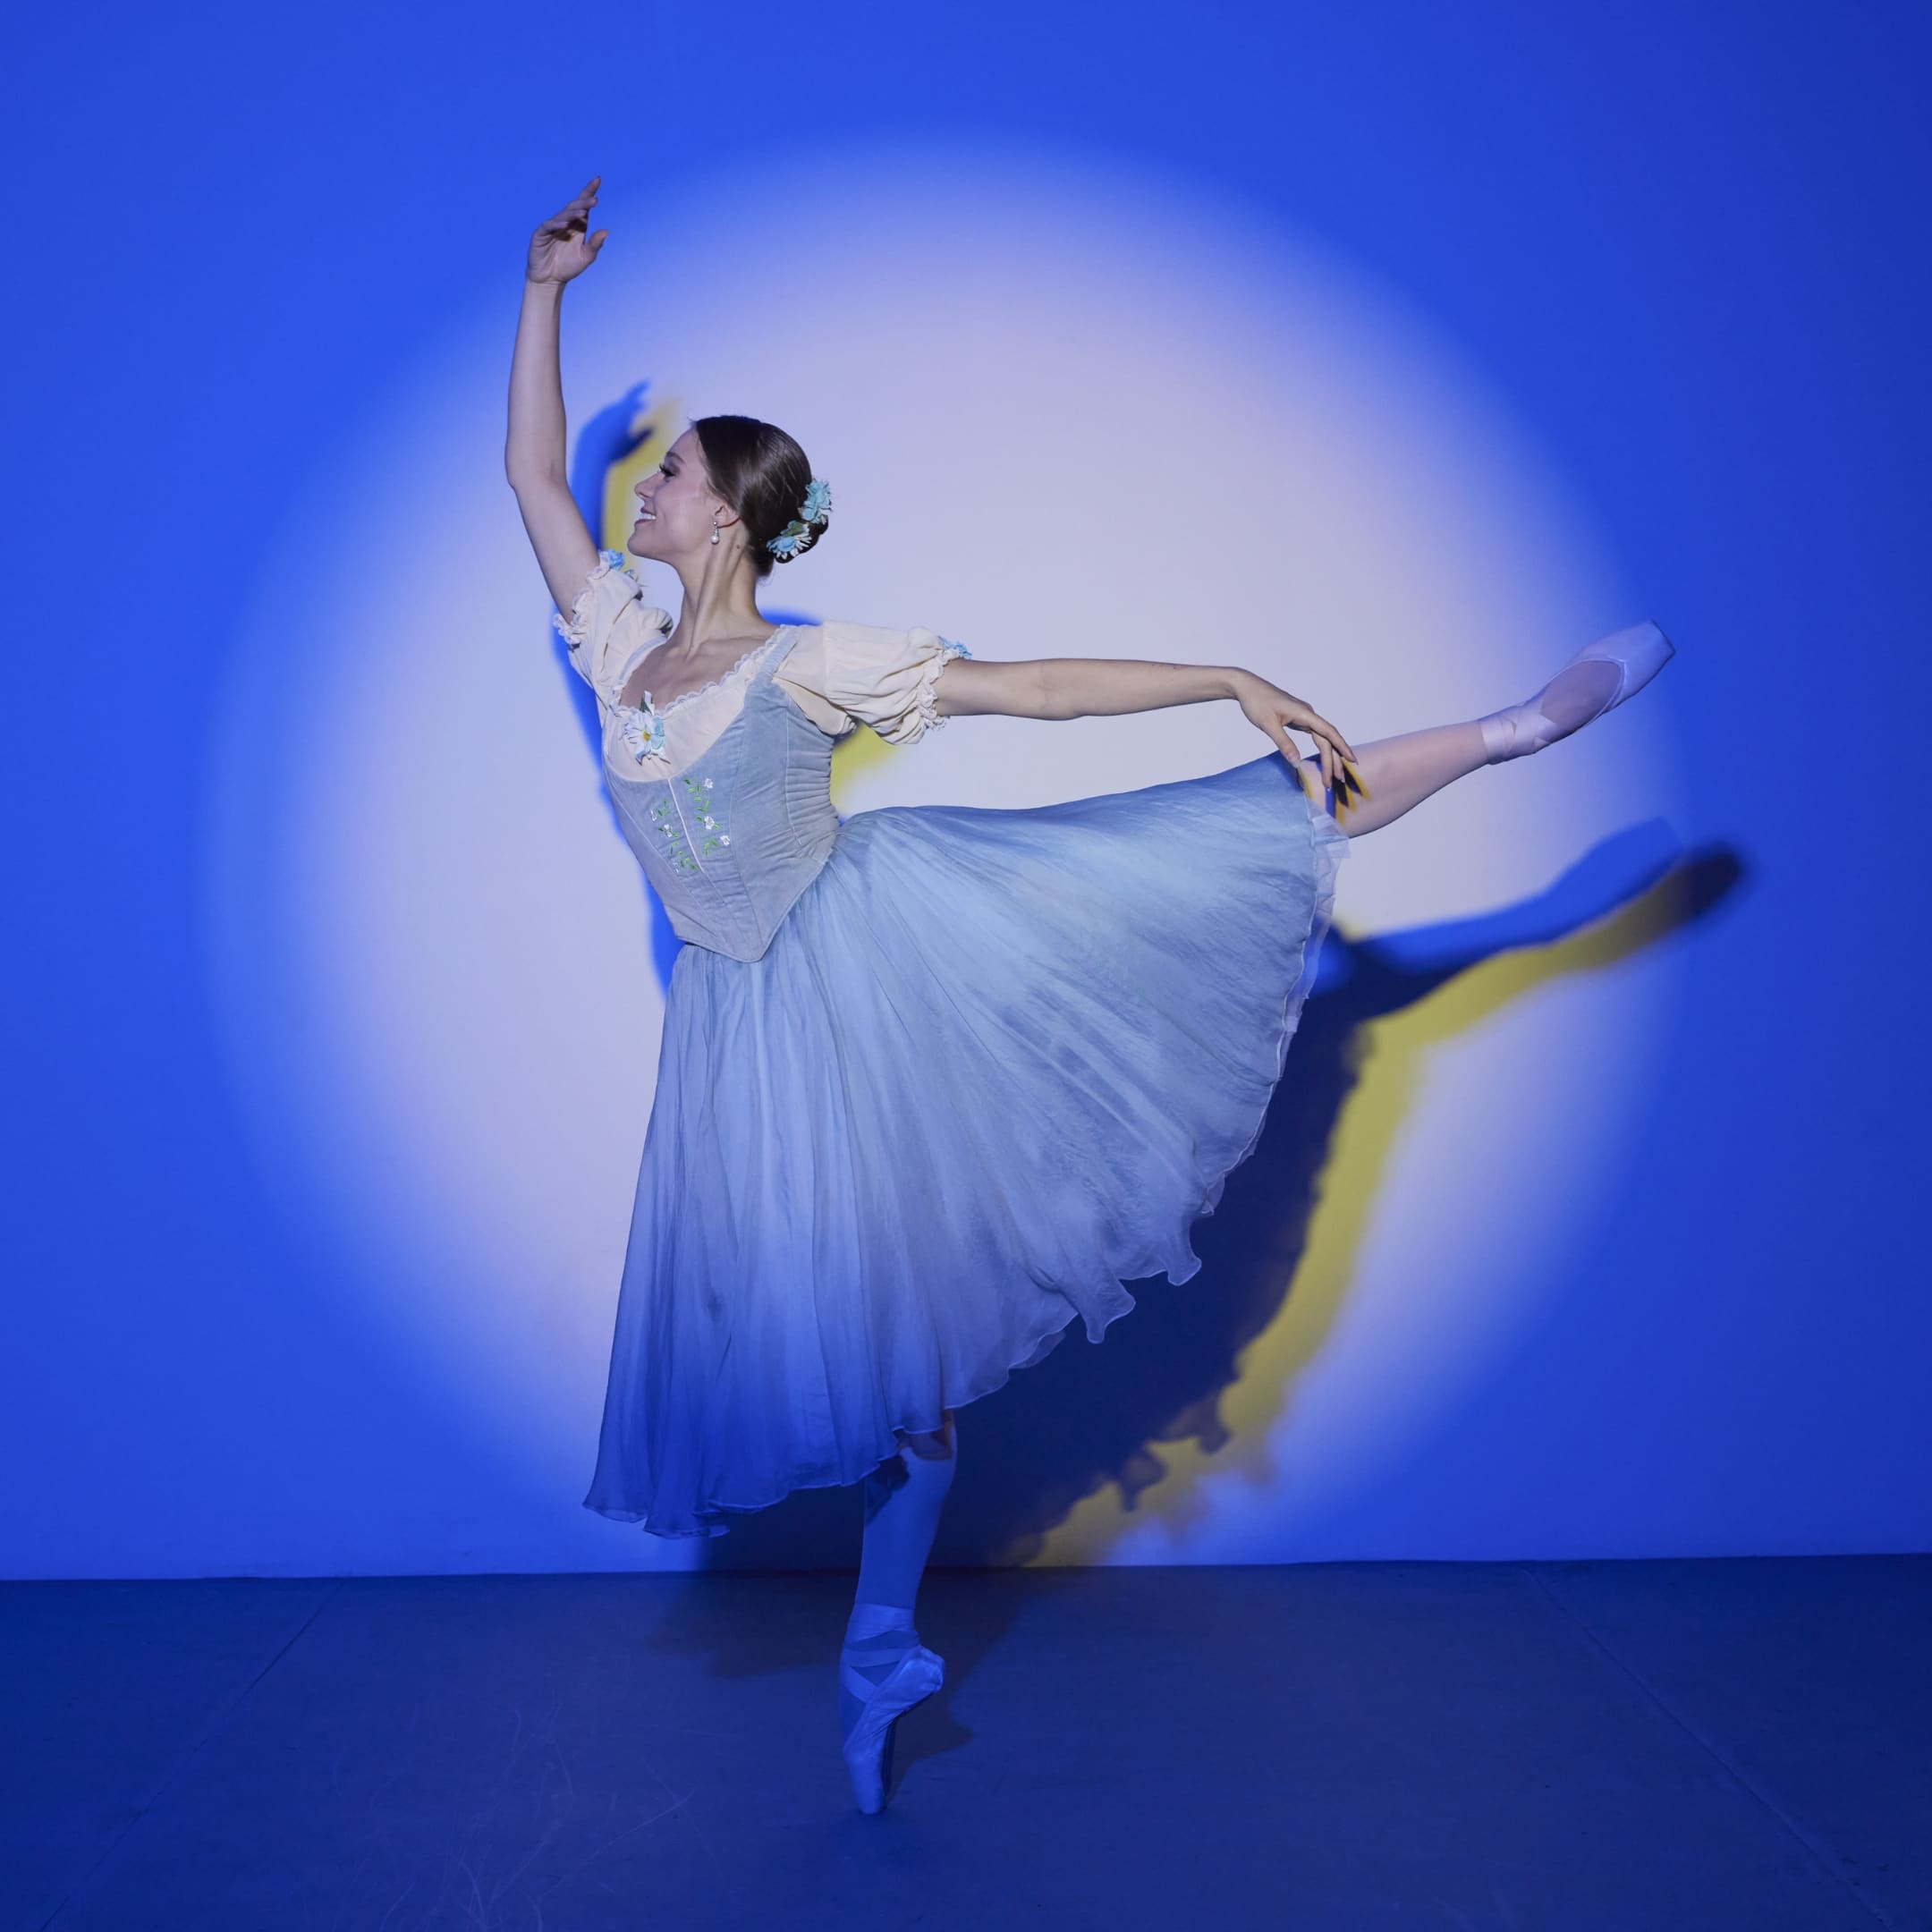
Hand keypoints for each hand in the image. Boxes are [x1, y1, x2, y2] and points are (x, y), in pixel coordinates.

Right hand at [526, 176, 607, 284]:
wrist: (550, 280)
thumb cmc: (568, 267)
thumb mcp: (586, 257)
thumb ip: (595, 245)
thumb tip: (606, 231)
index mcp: (577, 226)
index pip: (583, 205)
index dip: (589, 192)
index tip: (598, 179)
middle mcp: (564, 223)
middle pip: (574, 207)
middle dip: (584, 202)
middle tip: (595, 199)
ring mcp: (552, 227)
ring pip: (563, 215)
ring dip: (573, 213)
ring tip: (583, 212)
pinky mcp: (540, 234)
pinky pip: (548, 226)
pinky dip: (557, 224)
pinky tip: (565, 224)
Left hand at [1234, 670, 1366, 812]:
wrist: (1247, 687)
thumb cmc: (1256, 702)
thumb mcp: (1268, 724)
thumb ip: (1283, 743)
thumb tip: (1297, 763)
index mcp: (1304, 713)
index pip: (1328, 732)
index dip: (1342, 747)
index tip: (1352, 760)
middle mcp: (1308, 714)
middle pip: (1327, 739)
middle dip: (1333, 760)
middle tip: (1336, 780)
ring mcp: (1304, 716)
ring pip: (1322, 738)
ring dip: (1328, 756)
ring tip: (1332, 774)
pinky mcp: (1298, 719)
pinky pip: (1315, 735)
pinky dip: (1321, 748)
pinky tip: (1324, 758)